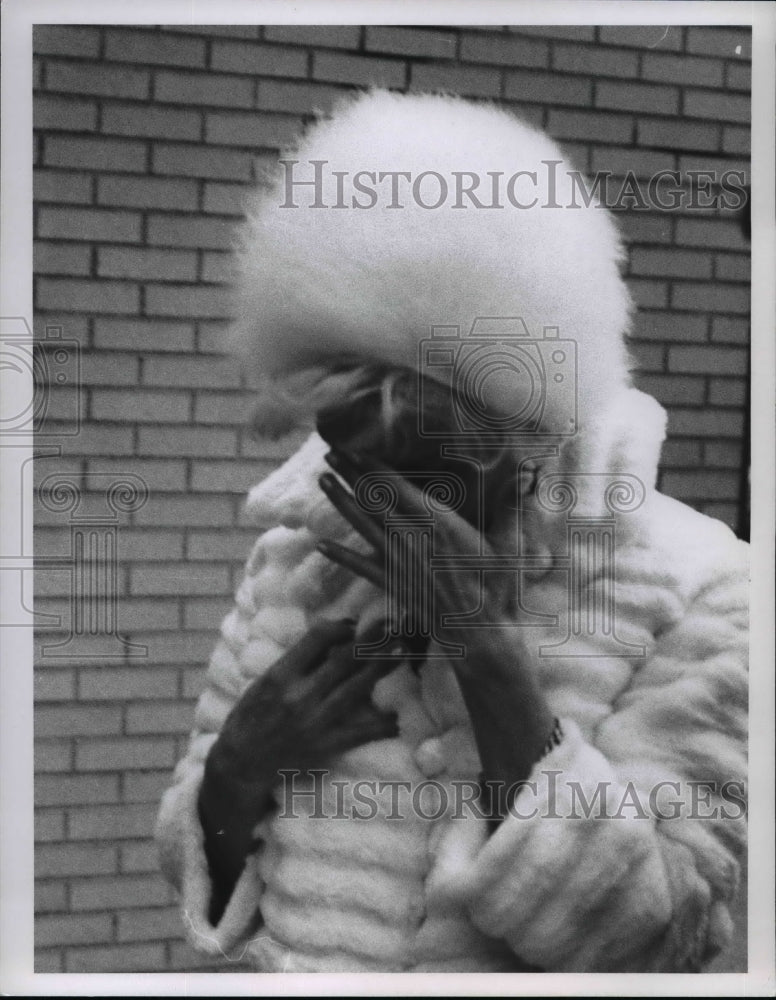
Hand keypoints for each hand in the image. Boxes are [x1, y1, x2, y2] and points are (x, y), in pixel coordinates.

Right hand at [198, 617, 400, 919]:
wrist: (241, 764)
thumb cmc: (252, 716)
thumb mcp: (266, 680)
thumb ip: (298, 660)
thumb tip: (336, 634)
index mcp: (281, 674)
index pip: (318, 638)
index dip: (341, 626)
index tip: (353, 624)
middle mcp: (300, 695)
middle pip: (344, 659)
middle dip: (372, 640)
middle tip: (394, 627)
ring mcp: (315, 721)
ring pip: (357, 687)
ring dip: (382, 667)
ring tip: (403, 651)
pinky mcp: (327, 745)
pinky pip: (362, 731)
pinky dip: (383, 722)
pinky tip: (399, 713)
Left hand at [316, 448, 555, 813]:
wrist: (482, 637)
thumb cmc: (498, 590)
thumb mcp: (509, 544)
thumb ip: (511, 506)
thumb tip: (530, 471)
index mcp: (438, 524)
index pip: (398, 487)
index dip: (375, 466)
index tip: (358, 447)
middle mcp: (412, 539)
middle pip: (374, 500)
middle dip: (351, 474)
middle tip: (329, 452)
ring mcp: (398, 562)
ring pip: (362, 525)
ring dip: (340, 502)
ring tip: (321, 480)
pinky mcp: (393, 585)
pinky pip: (360, 567)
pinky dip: (340, 555)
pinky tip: (320, 545)